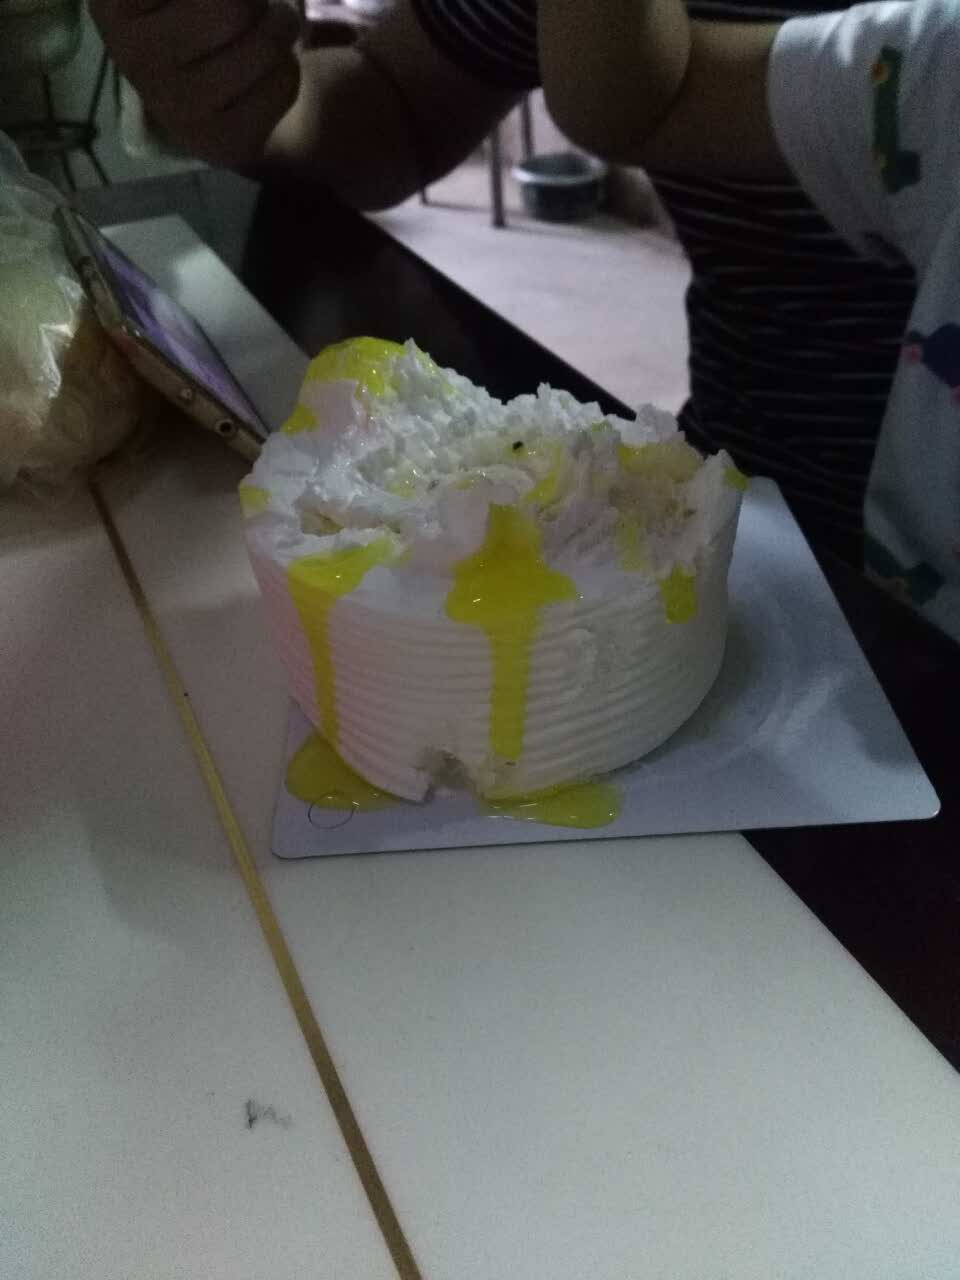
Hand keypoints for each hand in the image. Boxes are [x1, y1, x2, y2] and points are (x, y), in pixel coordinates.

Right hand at [90, 0, 300, 166]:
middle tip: (253, 4)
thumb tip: (242, 2)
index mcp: (115, 1)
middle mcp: (132, 54)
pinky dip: (287, 68)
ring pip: (266, 44)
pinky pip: (283, 85)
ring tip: (266, 27)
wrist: (209, 95)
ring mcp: (175, 107)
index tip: (218, 6)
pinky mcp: (220, 141)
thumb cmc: (193, 12)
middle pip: (233, 6)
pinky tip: (261, 73)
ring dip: (282, 25)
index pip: (213, 0)